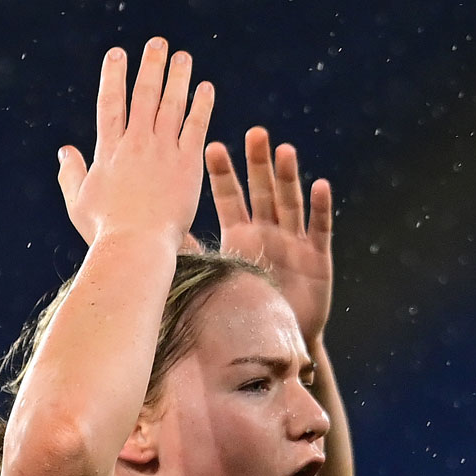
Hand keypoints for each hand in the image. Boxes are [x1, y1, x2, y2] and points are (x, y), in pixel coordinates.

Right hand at [56, 38, 214, 248]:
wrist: (136, 247)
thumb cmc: (105, 231)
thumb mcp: (77, 202)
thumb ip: (70, 173)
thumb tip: (64, 151)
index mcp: (108, 150)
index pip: (111, 103)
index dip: (114, 76)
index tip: (117, 54)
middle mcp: (136, 143)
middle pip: (144, 94)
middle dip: (150, 65)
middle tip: (157, 44)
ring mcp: (163, 151)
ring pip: (172, 104)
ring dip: (178, 77)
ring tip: (183, 57)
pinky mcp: (187, 164)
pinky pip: (196, 126)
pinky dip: (201, 105)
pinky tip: (206, 87)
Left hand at [206, 127, 332, 338]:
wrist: (276, 342)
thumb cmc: (241, 310)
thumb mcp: (216, 281)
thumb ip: (193, 257)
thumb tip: (156, 239)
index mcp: (239, 235)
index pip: (229, 198)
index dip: (223, 174)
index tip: (211, 146)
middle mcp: (266, 232)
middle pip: (262, 190)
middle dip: (258, 163)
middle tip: (254, 133)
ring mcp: (293, 242)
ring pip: (290, 203)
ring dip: (288, 177)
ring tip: (284, 150)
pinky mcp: (317, 258)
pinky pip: (319, 229)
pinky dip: (320, 207)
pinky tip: (320, 184)